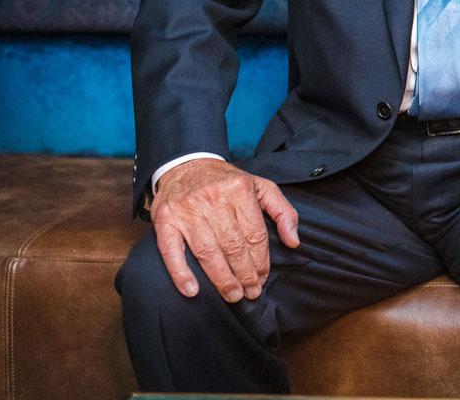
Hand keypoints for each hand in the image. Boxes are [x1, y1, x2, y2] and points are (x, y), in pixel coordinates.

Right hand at [150, 158, 298, 302]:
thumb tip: (293, 241)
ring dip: (221, 279)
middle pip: (233, 246)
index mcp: (239, 190)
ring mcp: (187, 210)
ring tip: (232, 295)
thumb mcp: (261, 187)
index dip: (261, 261)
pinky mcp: (165, 220)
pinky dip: (181, 273)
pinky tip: (192, 290)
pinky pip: (171, 251)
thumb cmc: (226, 181)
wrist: (186, 165)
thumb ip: (283, 211)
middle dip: (244, 274)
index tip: (263, 278)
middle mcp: (213, 199)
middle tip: (250, 292)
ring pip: (207, 252)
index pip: (254, 234)